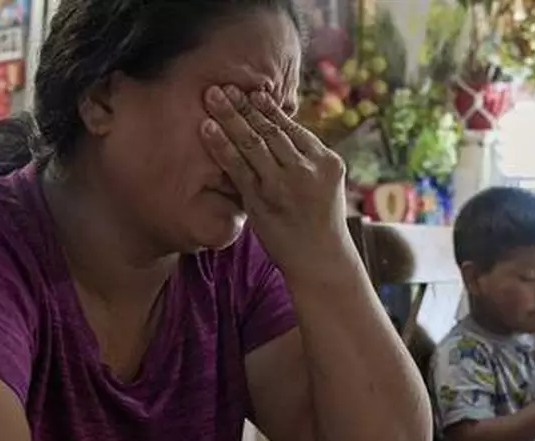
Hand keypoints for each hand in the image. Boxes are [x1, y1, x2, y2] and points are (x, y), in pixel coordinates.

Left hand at [200, 84, 351, 273]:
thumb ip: (308, 161)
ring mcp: (284, 183)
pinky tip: (207, 129)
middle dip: (246, 105)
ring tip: (212, 96)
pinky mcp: (262, 200)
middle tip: (225, 86)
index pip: (295, 129)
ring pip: (254, 142)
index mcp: (327, 161)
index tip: (255, 94)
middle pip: (272, 130)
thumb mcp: (327, 187)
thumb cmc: (321, 225)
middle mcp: (307, 168)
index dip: (271, 109)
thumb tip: (285, 136)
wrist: (320, 261)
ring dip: (230, 116)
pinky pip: (237, 167)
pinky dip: (221, 145)